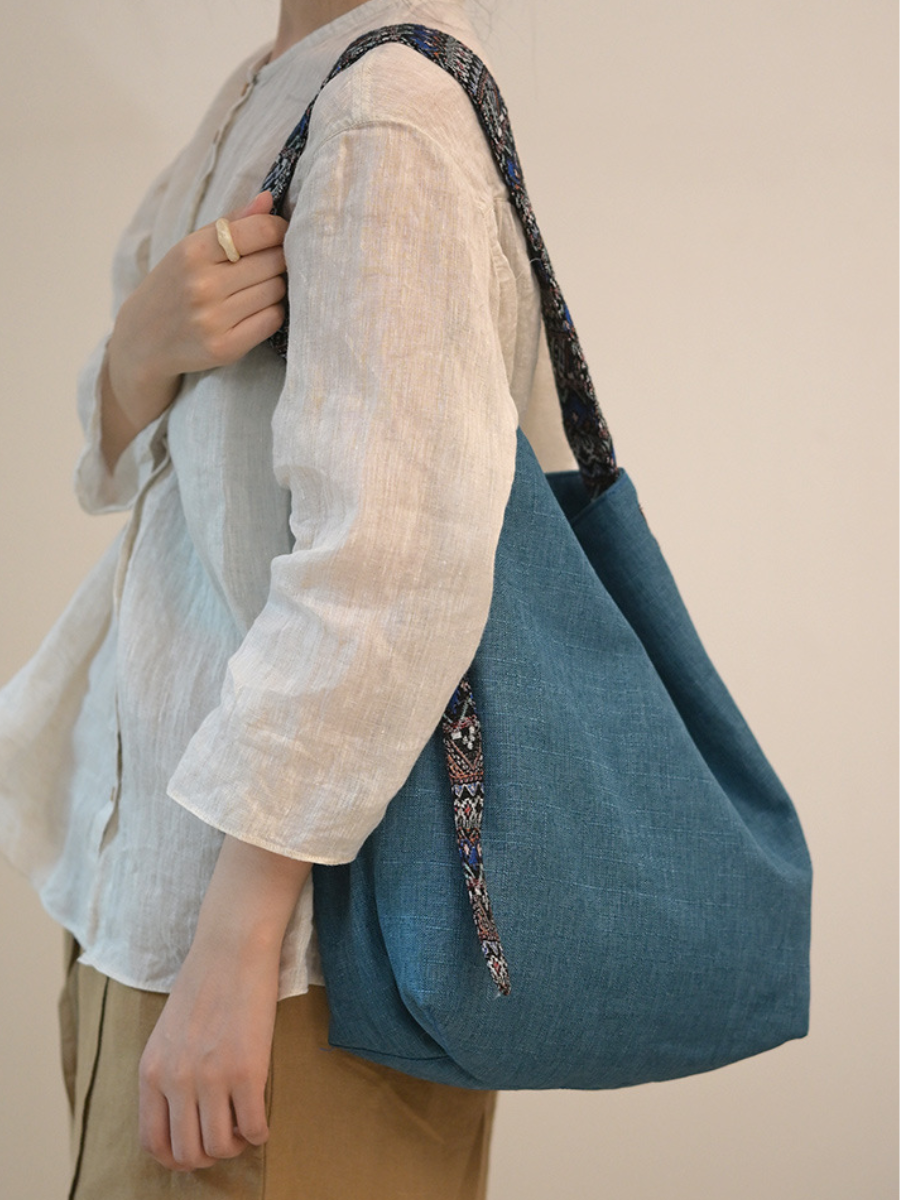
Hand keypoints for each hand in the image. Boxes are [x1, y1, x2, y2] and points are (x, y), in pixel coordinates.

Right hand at [101, 190, 287, 469]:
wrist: (142, 340)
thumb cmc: (173, 287)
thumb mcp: (190, 249)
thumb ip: (230, 224)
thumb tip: (269, 200)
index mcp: (193, 251)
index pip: (259, 231)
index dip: (278, 229)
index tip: (277, 233)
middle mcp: (202, 285)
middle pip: (274, 262)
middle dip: (278, 259)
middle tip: (269, 263)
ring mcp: (214, 319)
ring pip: (276, 291)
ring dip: (276, 286)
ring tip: (259, 287)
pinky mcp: (225, 347)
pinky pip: (272, 320)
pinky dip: (272, 312)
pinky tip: (257, 309)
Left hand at [137, 836, 311, 1171]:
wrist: (232, 947)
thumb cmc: (205, 984)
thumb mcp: (169, 1034)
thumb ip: (169, 1074)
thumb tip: (184, 1118)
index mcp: (151, 1071)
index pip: (153, 1143)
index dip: (177, 1158)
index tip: (196, 1148)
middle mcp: (175, 1080)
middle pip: (188, 1154)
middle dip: (210, 1155)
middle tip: (227, 1135)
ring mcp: (210, 1077)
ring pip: (220, 1148)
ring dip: (236, 1144)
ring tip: (245, 1123)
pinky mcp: (247, 1070)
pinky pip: (254, 1128)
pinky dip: (260, 1132)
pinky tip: (262, 1114)